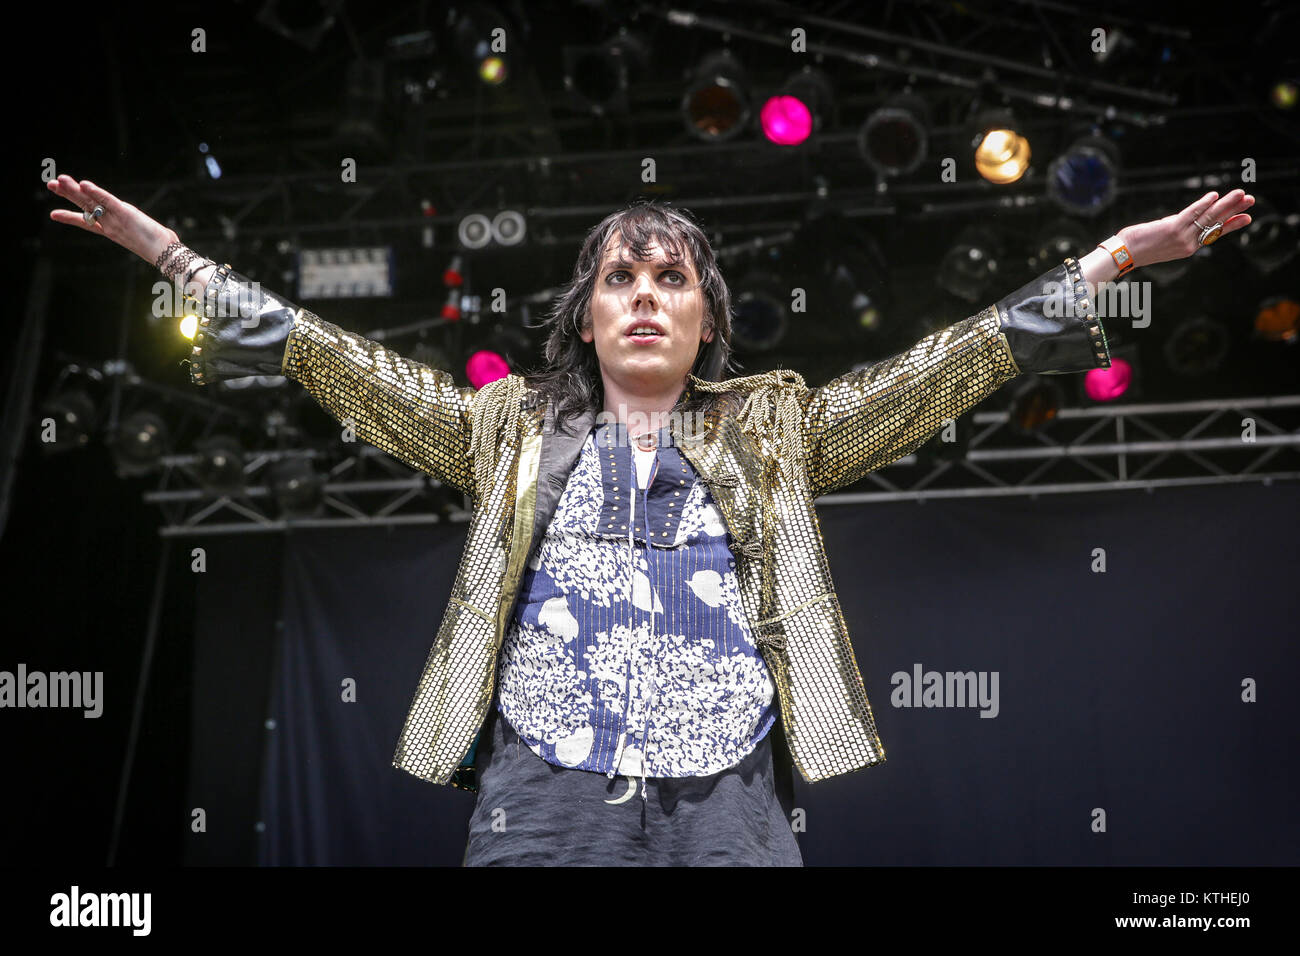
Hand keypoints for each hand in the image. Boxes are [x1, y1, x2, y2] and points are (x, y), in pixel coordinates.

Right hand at [46, 174, 177, 266]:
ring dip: (75, 190)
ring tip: (59, 180)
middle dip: (67, 195)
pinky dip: (95, 192)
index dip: (70, 217)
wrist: (166, 253)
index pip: (87, 222)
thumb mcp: (147, 237)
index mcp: (112, 230)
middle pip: (85, 206)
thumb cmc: (161, 247)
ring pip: (91, 202)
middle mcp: (110, 224)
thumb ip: (146, 234)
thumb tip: (159, 234)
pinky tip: (83, 184)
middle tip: (50, 184)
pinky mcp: (125, 214)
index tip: (52, 214)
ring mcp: (115, 219)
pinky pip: (107, 201)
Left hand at [1117, 188, 1253, 267]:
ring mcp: (1182, 236)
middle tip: (1251, 200)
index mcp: (1189, 247)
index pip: (1215, 233)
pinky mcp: (1173, 228)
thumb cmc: (1139, 247)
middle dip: (1235, 210)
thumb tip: (1184, 219)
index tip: (1247, 217)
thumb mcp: (1163, 240)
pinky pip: (1192, 213)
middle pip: (1216, 223)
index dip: (1231, 224)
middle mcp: (1189, 244)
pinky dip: (1203, 203)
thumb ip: (1177, 230)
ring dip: (1225, 204)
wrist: (1123, 255)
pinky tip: (1214, 195)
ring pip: (1208, 217)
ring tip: (1241, 194)